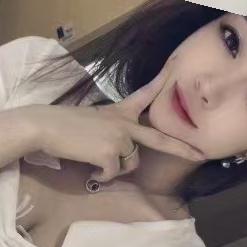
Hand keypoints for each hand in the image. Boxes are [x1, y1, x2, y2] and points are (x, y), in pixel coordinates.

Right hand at [31, 67, 204, 183]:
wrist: (45, 126)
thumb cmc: (63, 123)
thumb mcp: (94, 118)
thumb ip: (112, 127)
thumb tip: (118, 150)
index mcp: (120, 110)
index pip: (145, 94)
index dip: (162, 82)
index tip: (176, 69)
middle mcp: (125, 123)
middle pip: (159, 139)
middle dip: (182, 149)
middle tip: (201, 157)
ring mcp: (120, 138)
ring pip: (130, 163)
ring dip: (115, 167)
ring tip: (95, 161)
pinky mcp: (110, 154)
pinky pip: (113, 174)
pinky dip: (101, 176)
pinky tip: (89, 169)